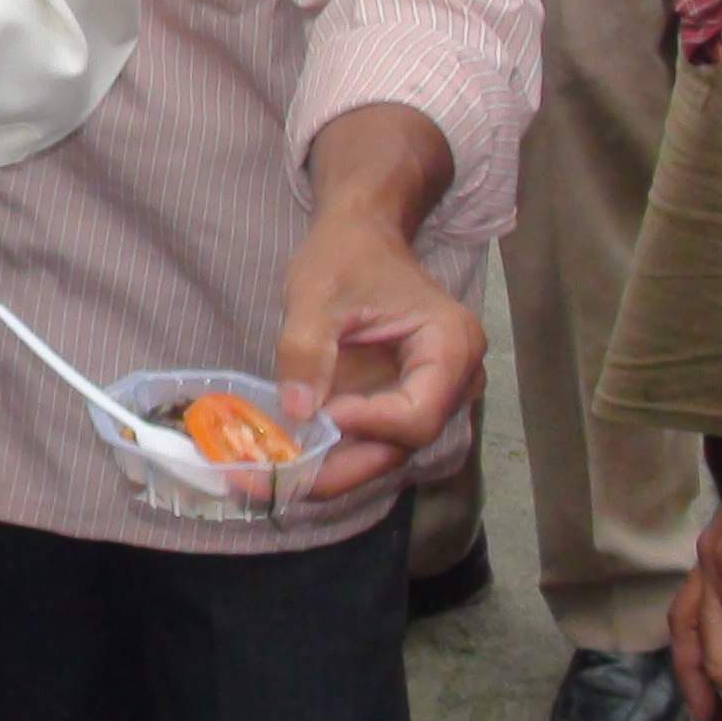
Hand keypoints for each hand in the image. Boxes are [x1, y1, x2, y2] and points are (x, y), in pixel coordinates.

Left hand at [275, 210, 483, 504]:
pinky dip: (331, 453)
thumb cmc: (346, 256)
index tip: (312, 420)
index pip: (417, 415)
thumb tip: (298, 412)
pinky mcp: (403, 404)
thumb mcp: (314, 295)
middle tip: (271, 483)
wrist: (361, 237)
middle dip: (337, 469)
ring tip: (266, 479)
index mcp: (449, 346)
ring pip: (385, 451)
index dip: (366, 427)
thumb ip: (306, 350)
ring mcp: (432, 397)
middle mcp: (455, 381)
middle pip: (402, 445)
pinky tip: (284, 461)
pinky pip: (372, 439)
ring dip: (330, 469)